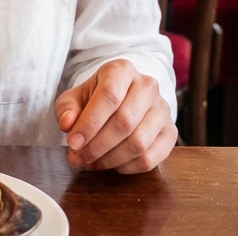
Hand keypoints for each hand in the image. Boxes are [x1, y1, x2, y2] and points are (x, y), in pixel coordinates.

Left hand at [54, 59, 176, 172]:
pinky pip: (151, 158)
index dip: (90, 123)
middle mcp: (147, 86)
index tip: (72, 143)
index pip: (109, 95)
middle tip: (78, 158)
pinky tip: (113, 165)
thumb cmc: (96, 98)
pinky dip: (128, 168)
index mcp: (122, 70)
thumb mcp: (75, 97)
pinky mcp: (170, 132)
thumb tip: (67, 123)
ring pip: (138, 143)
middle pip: (124, 121)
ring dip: (110, 159)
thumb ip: (67, 108)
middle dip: (97, 146)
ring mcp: (162, 109)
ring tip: (91, 163)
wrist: (123, 99)